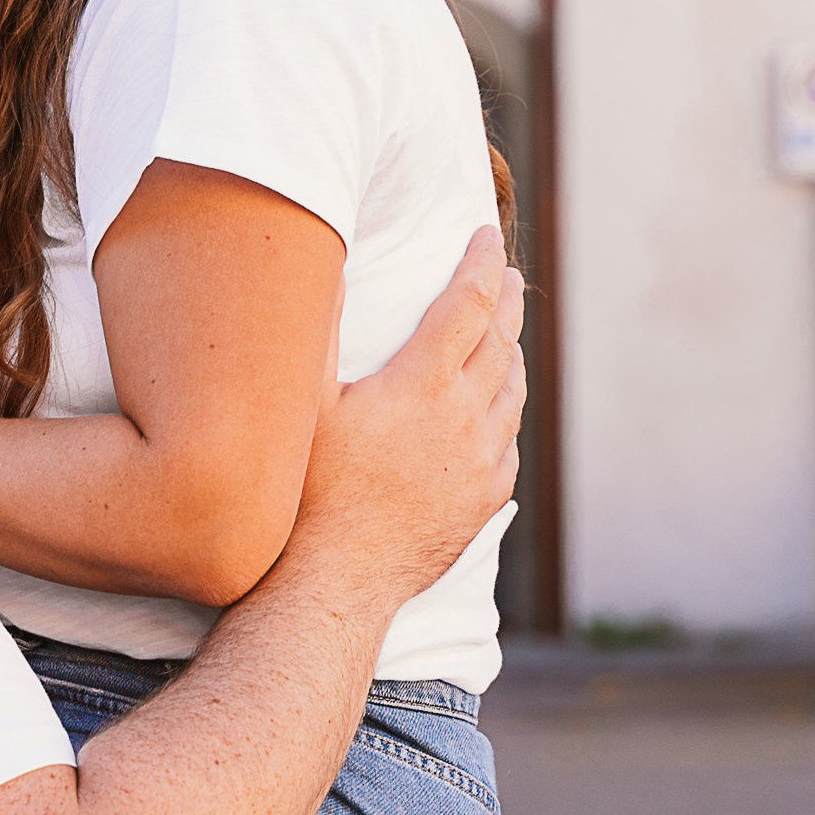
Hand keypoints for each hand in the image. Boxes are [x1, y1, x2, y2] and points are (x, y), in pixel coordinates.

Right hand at [294, 228, 523, 605]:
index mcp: (422, 383)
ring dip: (512, 354)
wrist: (336, 580)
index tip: (489, 234)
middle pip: (501, 341)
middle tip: (508, 275)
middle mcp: (464, 416)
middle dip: (505, 300)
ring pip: (512, 392)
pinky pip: (508, 444)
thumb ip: (318, 335)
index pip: (468, 302)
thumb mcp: (303, 405)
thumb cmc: (306, 490)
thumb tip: (320, 271)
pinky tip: (495, 412)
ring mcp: (482, 462)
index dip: (481, 261)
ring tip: (507, 337)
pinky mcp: (485, 500)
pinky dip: (505, 413)